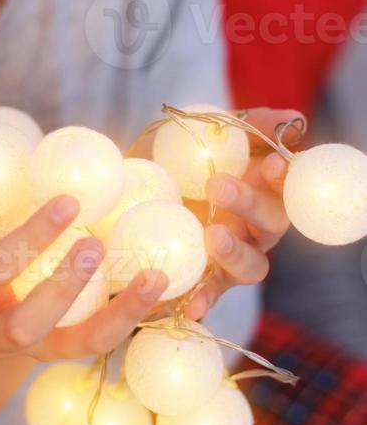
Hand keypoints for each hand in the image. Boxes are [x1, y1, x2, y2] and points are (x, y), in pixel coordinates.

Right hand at [0, 152, 167, 360]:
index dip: (22, 241)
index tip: (64, 199)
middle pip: (23, 315)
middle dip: (61, 280)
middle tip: (91, 229)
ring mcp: (31, 343)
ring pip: (65, 337)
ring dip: (108, 309)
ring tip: (145, 271)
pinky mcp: (60, 350)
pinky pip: (96, 341)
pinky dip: (128, 314)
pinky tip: (156, 282)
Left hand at [183, 107, 303, 319]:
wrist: (130, 194)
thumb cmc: (175, 159)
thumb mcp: (201, 132)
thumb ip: (247, 126)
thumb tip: (293, 118)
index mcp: (259, 189)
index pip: (286, 184)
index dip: (285, 176)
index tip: (272, 162)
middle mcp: (252, 226)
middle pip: (270, 222)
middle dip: (249, 203)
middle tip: (218, 186)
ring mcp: (230, 255)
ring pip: (252, 265)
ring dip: (235, 252)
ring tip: (212, 236)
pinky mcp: (204, 279)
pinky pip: (210, 295)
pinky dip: (204, 301)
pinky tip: (192, 306)